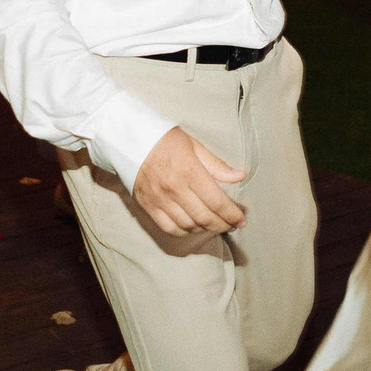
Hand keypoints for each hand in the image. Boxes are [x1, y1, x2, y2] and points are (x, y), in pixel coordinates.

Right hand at [130, 126, 248, 237]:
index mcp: (190, 171)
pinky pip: (169, 228)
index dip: (232, 215)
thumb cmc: (164, 139)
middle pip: (205, 217)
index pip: (217, 202)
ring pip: (189, 226)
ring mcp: (160, 200)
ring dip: (206, 229)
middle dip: (223, 225)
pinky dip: (185, 231)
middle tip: (233, 225)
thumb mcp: (194, 145)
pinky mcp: (148, 206)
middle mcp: (175, 189)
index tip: (241, 220)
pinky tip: (194, 227)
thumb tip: (240, 176)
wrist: (129, 138)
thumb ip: (216, 165)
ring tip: (215, 225)